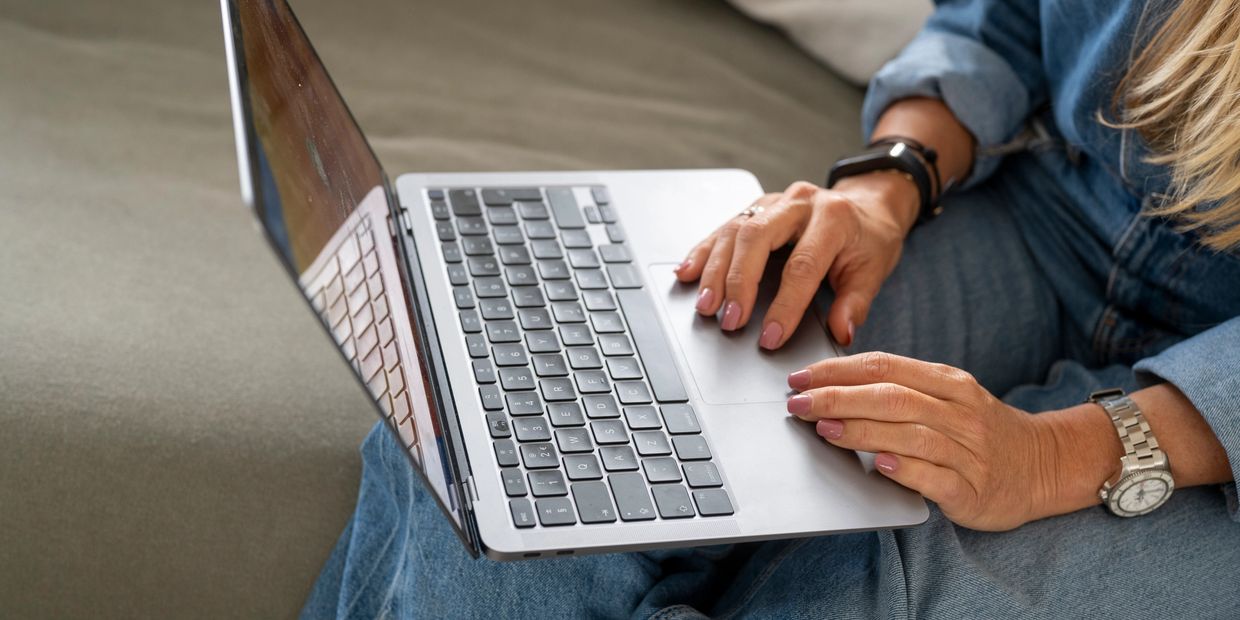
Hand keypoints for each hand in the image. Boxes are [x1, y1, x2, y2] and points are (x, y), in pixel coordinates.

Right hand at [674, 173, 917, 348]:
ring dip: (715, 271)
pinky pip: (723, 227)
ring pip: (734, 230)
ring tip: (705, 306)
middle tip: (729, 321)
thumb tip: (841, 333)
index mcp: (833, 217)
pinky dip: (703, 252)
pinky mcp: (756, 206)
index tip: (771, 337)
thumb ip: (855, 303)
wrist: (867, 204)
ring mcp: (774, 201)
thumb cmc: (869, 240)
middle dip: (738, 283)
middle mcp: (799, 203)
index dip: (784, 305)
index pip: (801, 265)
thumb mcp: (873, 271)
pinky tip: (686, 273)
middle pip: (756, 238)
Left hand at [786, 352, 1061, 530]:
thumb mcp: (947, 396)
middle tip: (798, 403)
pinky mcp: (972, 489)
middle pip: (891, 398)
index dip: (837, 370)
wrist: (1042, 465)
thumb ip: (900, 388)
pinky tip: (875, 465)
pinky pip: (934, 477)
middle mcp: (960, 412)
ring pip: (909, 434)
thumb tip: (833, 382)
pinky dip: (903, 469)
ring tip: (824, 430)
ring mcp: (968, 451)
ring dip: (861, 431)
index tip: (800, 376)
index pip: (885, 367)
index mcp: (949, 382)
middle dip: (837, 398)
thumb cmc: (978, 430)